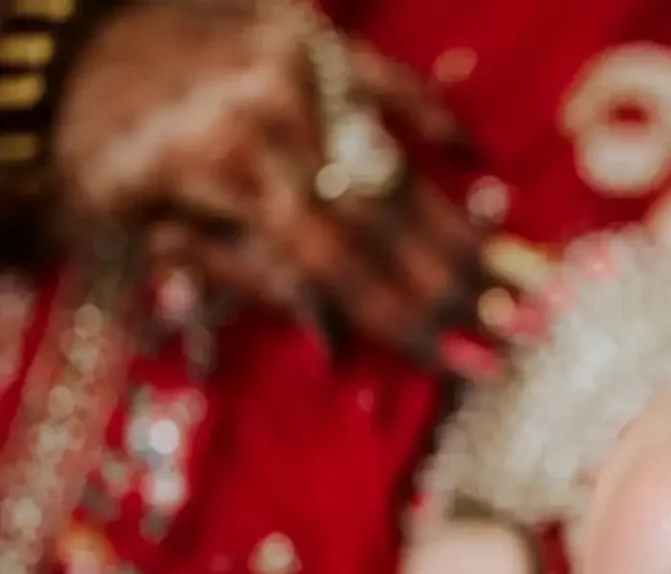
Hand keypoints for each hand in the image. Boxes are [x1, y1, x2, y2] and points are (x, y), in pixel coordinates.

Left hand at [53, 0, 492, 367]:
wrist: (73, 51)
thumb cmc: (106, 153)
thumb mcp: (147, 228)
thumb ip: (242, 276)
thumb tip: (333, 338)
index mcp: (222, 169)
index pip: (335, 264)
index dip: (402, 316)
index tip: (462, 357)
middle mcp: (270, 115)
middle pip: (380, 218)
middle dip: (452, 282)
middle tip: (515, 327)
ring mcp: (298, 69)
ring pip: (394, 163)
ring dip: (459, 227)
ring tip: (513, 274)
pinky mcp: (312, 35)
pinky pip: (391, 84)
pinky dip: (436, 122)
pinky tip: (476, 166)